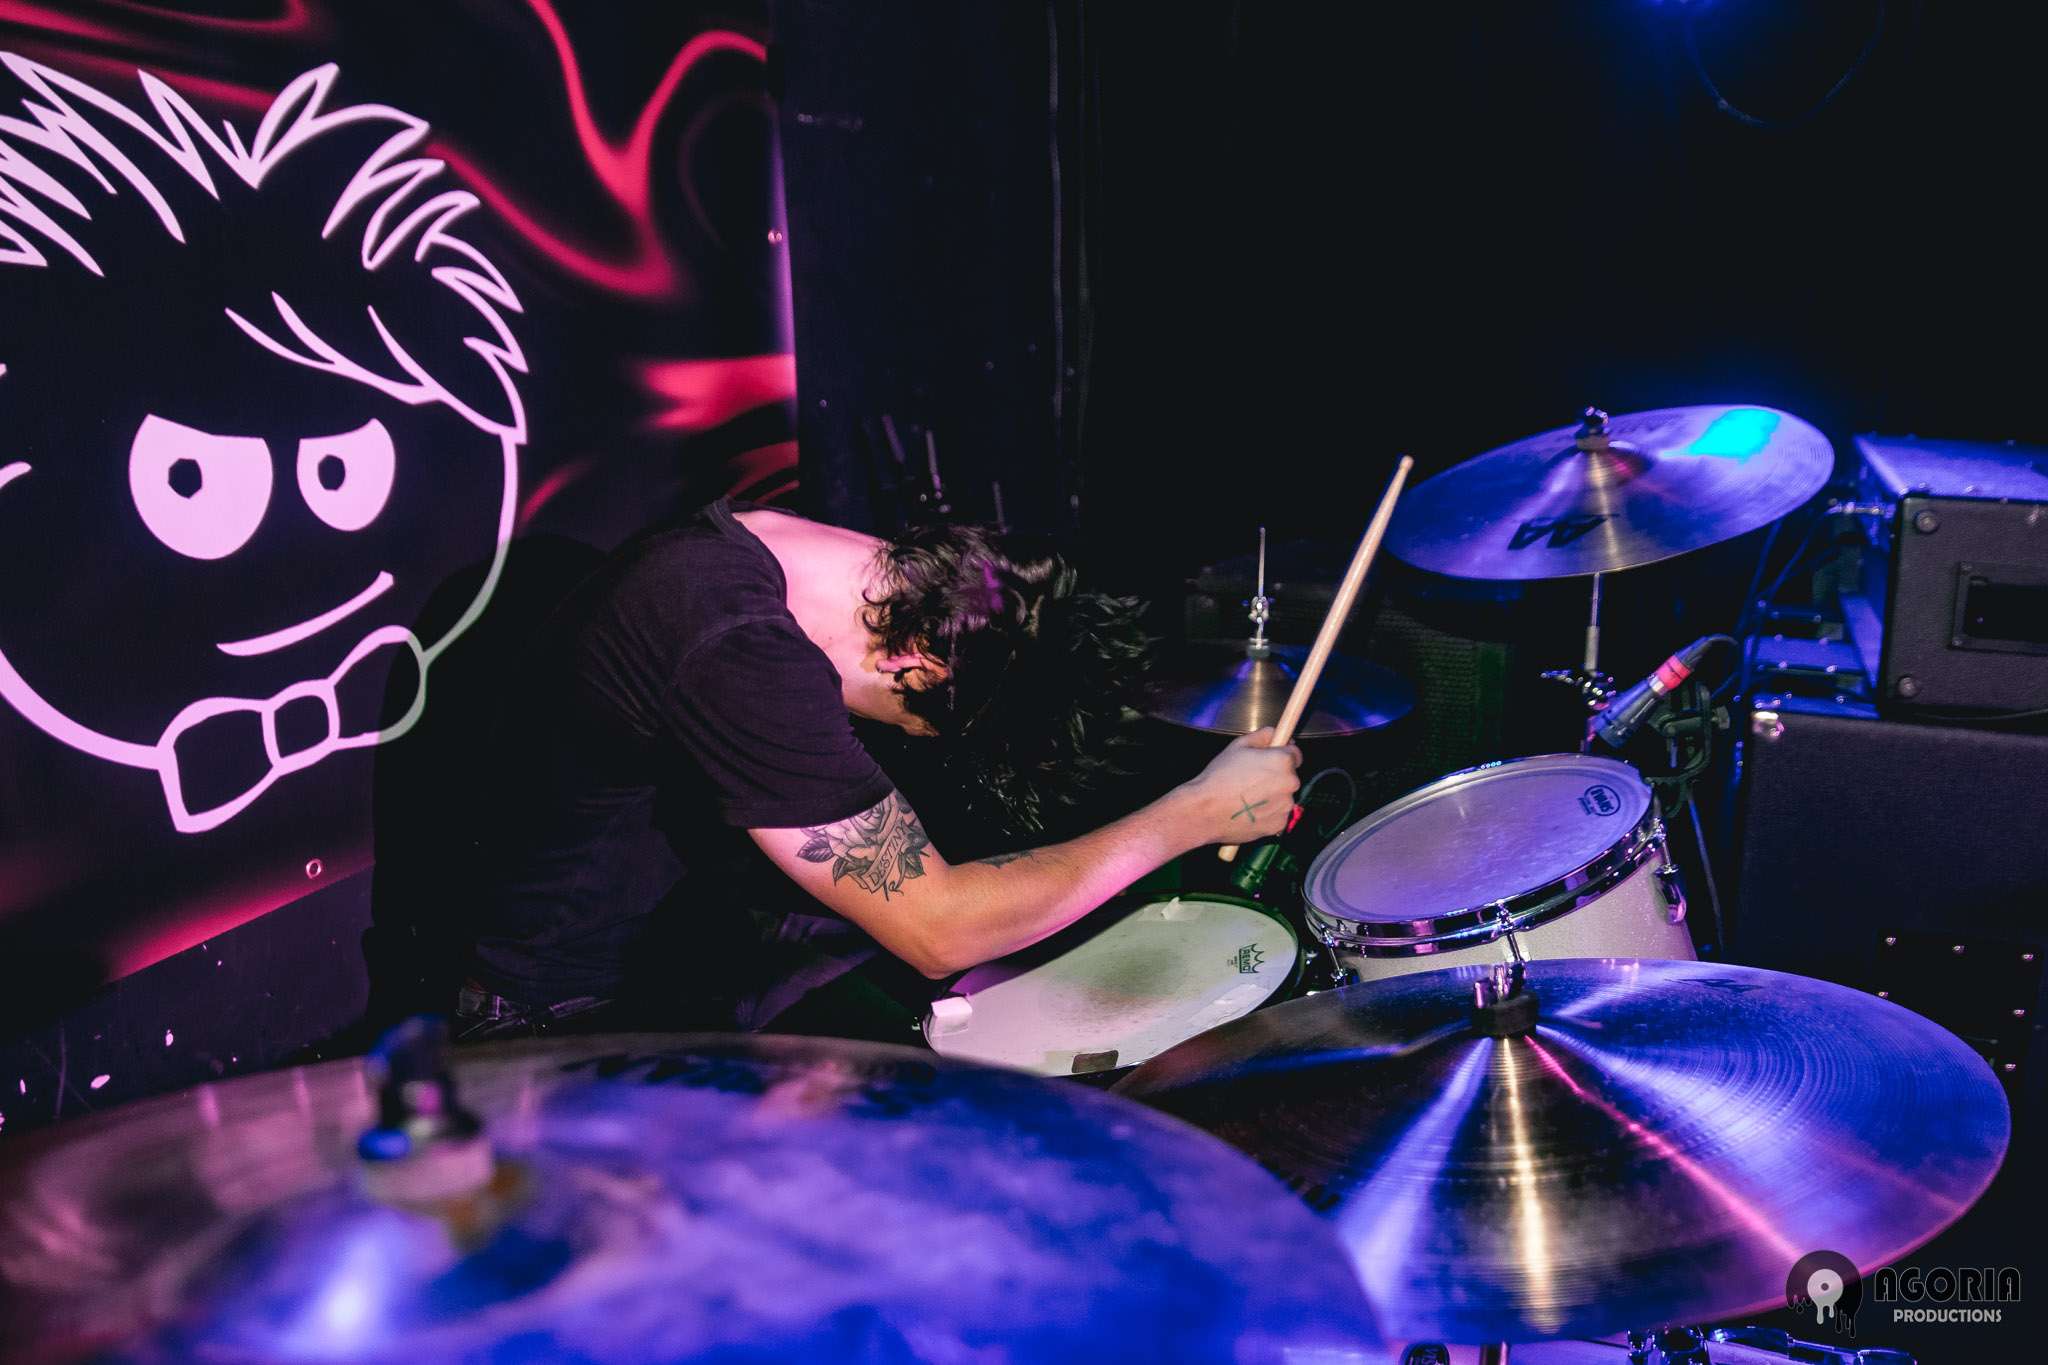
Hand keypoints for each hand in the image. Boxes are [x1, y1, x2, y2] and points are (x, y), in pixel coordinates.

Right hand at [1176, 727, 1302, 845]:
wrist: (1206, 810)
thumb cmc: (1220, 777)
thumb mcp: (1238, 746)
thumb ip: (1261, 735)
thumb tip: (1273, 734)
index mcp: (1283, 761)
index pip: (1296, 753)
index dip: (1282, 754)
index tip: (1272, 758)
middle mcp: (1291, 783)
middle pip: (1289, 776)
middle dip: (1276, 775)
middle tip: (1252, 778)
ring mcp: (1286, 806)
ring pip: (1283, 796)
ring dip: (1272, 795)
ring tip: (1247, 796)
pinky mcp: (1279, 824)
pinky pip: (1277, 814)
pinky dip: (1267, 812)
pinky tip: (1249, 809)